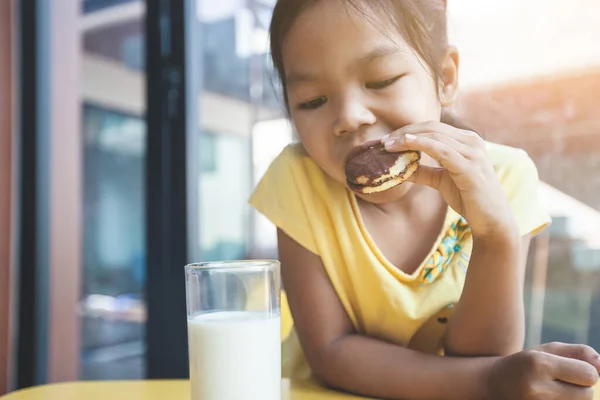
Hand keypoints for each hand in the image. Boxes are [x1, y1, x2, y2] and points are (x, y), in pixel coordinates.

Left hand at [382, 121, 516, 238]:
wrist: (491, 220)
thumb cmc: (468, 198)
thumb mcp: (441, 181)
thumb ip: (423, 171)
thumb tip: (399, 168)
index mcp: (466, 141)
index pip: (432, 127)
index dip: (408, 130)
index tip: (386, 140)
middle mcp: (472, 141)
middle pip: (431, 127)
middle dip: (404, 132)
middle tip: (382, 141)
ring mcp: (473, 152)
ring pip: (435, 136)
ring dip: (408, 138)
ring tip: (388, 145)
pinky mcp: (470, 166)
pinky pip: (442, 150)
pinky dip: (422, 144)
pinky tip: (406, 144)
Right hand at [485, 342, 599, 399]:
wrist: (493, 386)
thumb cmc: (526, 366)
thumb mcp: (547, 351)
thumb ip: (579, 353)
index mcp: (538, 364)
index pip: (589, 375)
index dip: (585, 372)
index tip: (571, 371)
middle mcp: (536, 388)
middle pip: (587, 396)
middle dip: (580, 389)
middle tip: (560, 383)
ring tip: (552, 393)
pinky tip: (547, 399)